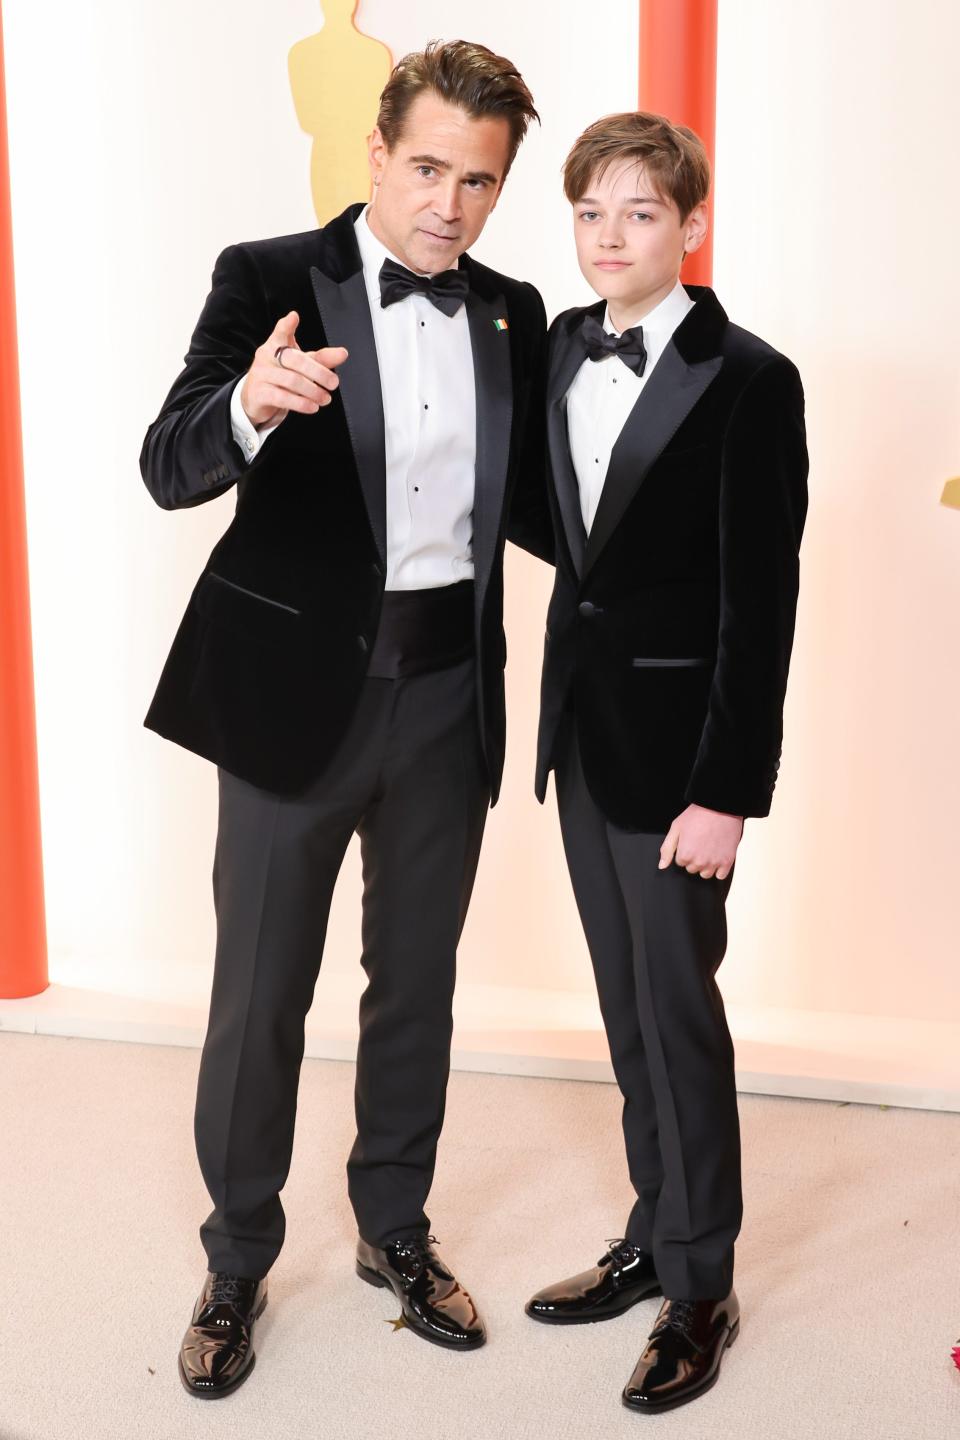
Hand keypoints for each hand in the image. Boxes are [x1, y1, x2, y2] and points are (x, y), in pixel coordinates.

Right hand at [239, 310, 347, 428]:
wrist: (255, 398)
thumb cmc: (280, 376)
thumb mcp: (300, 365)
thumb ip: (321, 359)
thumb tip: (342, 353)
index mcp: (276, 345)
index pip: (280, 332)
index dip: (286, 325)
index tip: (294, 317)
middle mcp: (267, 357)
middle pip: (295, 360)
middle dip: (318, 372)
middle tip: (333, 383)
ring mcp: (261, 375)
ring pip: (291, 380)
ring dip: (313, 391)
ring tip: (325, 398)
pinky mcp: (259, 393)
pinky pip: (282, 397)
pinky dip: (300, 403)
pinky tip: (312, 407)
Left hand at [659, 804, 743, 879]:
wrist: (720, 807)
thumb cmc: (696, 815)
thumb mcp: (676, 828)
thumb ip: (667, 849)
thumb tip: (662, 866)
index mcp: (685, 855)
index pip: (681, 862)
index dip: (684, 850)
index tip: (690, 840)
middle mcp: (699, 862)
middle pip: (692, 869)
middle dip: (694, 858)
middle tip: (699, 842)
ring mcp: (714, 863)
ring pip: (705, 874)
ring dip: (706, 865)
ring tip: (709, 848)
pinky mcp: (727, 861)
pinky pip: (720, 876)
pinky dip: (719, 869)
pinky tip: (718, 856)